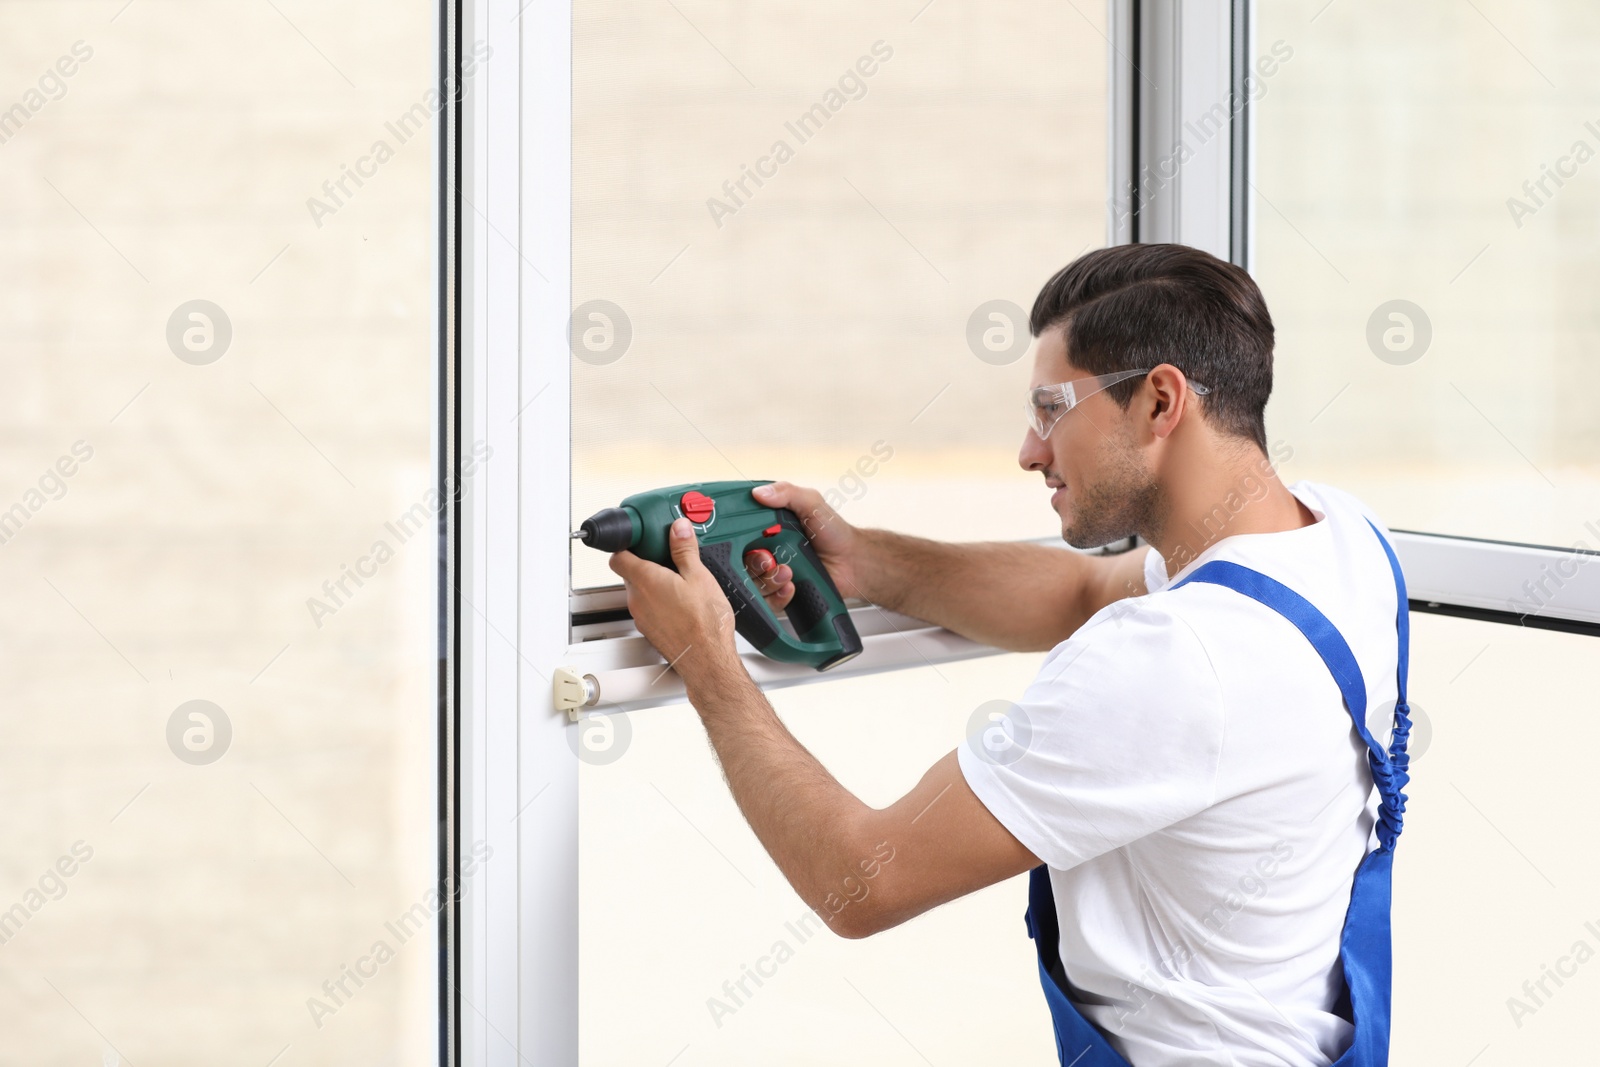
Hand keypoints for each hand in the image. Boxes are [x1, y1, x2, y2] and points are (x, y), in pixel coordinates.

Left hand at [609, 517, 742, 683]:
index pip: (617, 557)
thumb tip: (678, 529)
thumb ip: (684, 550)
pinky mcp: (650, 631)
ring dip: (654, 584)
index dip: (625, 546)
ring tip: (680, 582)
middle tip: (668, 558)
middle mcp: (637, 599)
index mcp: (645, 580)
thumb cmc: (704, 624)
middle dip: (646, 564)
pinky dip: (659, 602)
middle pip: (630, 574)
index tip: (639, 540)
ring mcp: (642, 617)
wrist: (707, 660)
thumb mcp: (700, 576)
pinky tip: (682, 604)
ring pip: (640, 592)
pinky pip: (649, 609)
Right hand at [746, 481, 863, 609]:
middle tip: (770, 560)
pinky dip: (777, 596)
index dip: (736, 539)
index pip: (737, 533)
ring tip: (788, 573)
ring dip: (768, 580)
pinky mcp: (779, 593)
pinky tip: (791, 586)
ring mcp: (771, 572)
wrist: (853, 562)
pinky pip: (766, 601)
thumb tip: (759, 492)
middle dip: (754, 563)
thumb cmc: (834, 532)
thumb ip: (788, 493)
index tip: (747, 542)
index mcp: (765, 527)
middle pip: (739, 561)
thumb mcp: (812, 503)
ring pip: (752, 583)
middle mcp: (764, 549)